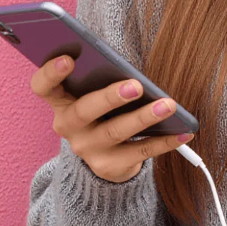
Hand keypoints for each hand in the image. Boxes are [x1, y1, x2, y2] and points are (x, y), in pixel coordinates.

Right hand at [30, 56, 194, 182]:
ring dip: (144, 117)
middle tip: (135, 85)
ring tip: (169, 105)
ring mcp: (87, 149)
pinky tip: (183, 131)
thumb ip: (100, 78)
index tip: (69, 58)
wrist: (106, 155)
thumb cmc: (103, 109)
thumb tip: (128, 69)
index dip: (51, 73)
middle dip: (110, 97)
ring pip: (115, 132)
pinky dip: (165, 141)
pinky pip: (141, 152)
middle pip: (84, 111)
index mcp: (60, 100)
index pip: (42, 87)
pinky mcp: (109, 166)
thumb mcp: (94, 92)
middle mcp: (68, 127)